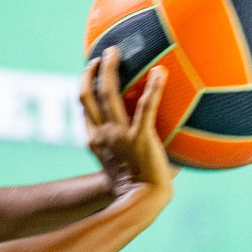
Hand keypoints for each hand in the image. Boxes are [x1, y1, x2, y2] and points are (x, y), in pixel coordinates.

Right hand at [80, 47, 176, 196]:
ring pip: (106, 94)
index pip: (84, 109)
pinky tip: (161, 72)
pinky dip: (153, 88)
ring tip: (115, 52)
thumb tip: (167, 129)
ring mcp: (119, 134)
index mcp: (96, 140)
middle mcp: (102, 134)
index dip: (85, 86)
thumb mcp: (129, 161)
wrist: (143, 200)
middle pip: (87, 95)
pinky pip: (145, 107)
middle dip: (91, 72)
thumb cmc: (142, 185)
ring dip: (109, 70)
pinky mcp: (140, 137)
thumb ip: (139, 142)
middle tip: (102, 54)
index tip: (92, 70)